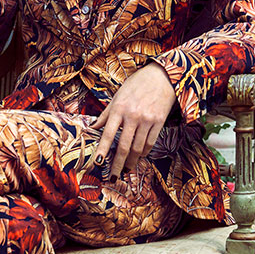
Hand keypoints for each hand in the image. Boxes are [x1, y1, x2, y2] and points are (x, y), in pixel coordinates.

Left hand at [93, 63, 176, 177]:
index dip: (102, 149)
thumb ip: (106, 114)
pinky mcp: (159, 122)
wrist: (162, 76)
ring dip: (131, 162)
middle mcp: (132, 116)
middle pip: (124, 146)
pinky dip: (144, 153)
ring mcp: (147, 120)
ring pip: (138, 148)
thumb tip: (92, 128)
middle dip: (118, 164)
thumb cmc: (136, 85)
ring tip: (126, 169)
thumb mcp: (117, 96)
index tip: (98, 163)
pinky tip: (139, 157)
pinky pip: (150, 143)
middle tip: (114, 177)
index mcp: (119, 108)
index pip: (107, 133)